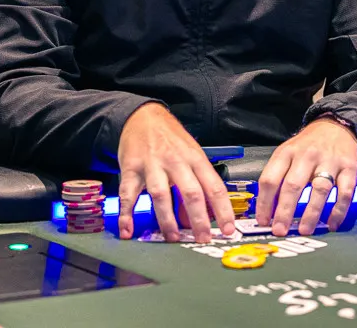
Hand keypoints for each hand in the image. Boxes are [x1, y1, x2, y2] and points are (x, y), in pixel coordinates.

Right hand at [116, 103, 235, 242]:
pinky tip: (127, 230)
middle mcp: (176, 161)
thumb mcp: (191, 153)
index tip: (229, 229)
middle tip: (203, 239)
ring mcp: (152, 165)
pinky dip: (127, 215)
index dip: (223, 210)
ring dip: (167, 220)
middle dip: (198, 219)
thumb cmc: (170, 138)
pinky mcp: (131, 168)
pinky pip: (128, 194)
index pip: (214, 186)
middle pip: (191, 192)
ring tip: (172, 238)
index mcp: (195, 158)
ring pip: (161, 195)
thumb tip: (202, 215)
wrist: (143, 116)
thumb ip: (197, 181)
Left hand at [256, 117, 356, 236]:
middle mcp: (307, 156)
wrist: (337, 127)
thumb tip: (267, 209)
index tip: (263, 221)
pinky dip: (338, 211)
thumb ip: (277, 177)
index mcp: (286, 153)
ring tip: (304, 230)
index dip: (264, 202)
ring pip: (319, 189)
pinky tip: (331, 224)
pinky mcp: (350, 168)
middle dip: (285, 211)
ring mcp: (329, 161)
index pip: (270, 179)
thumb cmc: (307, 147)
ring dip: (311, 213)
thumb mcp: (287, 153)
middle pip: (293, 185)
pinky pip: (344, 192)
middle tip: (280, 230)